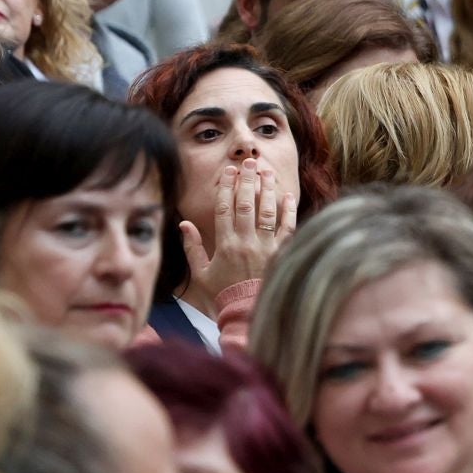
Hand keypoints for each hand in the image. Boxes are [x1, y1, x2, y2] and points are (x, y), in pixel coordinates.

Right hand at [179, 162, 296, 301]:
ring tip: (267, 172)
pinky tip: (288, 196)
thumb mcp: (200, 272)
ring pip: (267, 213)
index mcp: (225, 245)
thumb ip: (192, 247)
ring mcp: (265, 247)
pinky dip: (288, 212)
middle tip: (249, 162)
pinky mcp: (280, 253)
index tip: (228, 171)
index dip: (226, 188)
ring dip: (267, 190)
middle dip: (247, 181)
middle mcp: (246, 242)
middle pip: (246, 205)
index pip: (224, 209)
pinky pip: (287, 228)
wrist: (246, 310)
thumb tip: (183, 223)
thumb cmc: (222, 291)